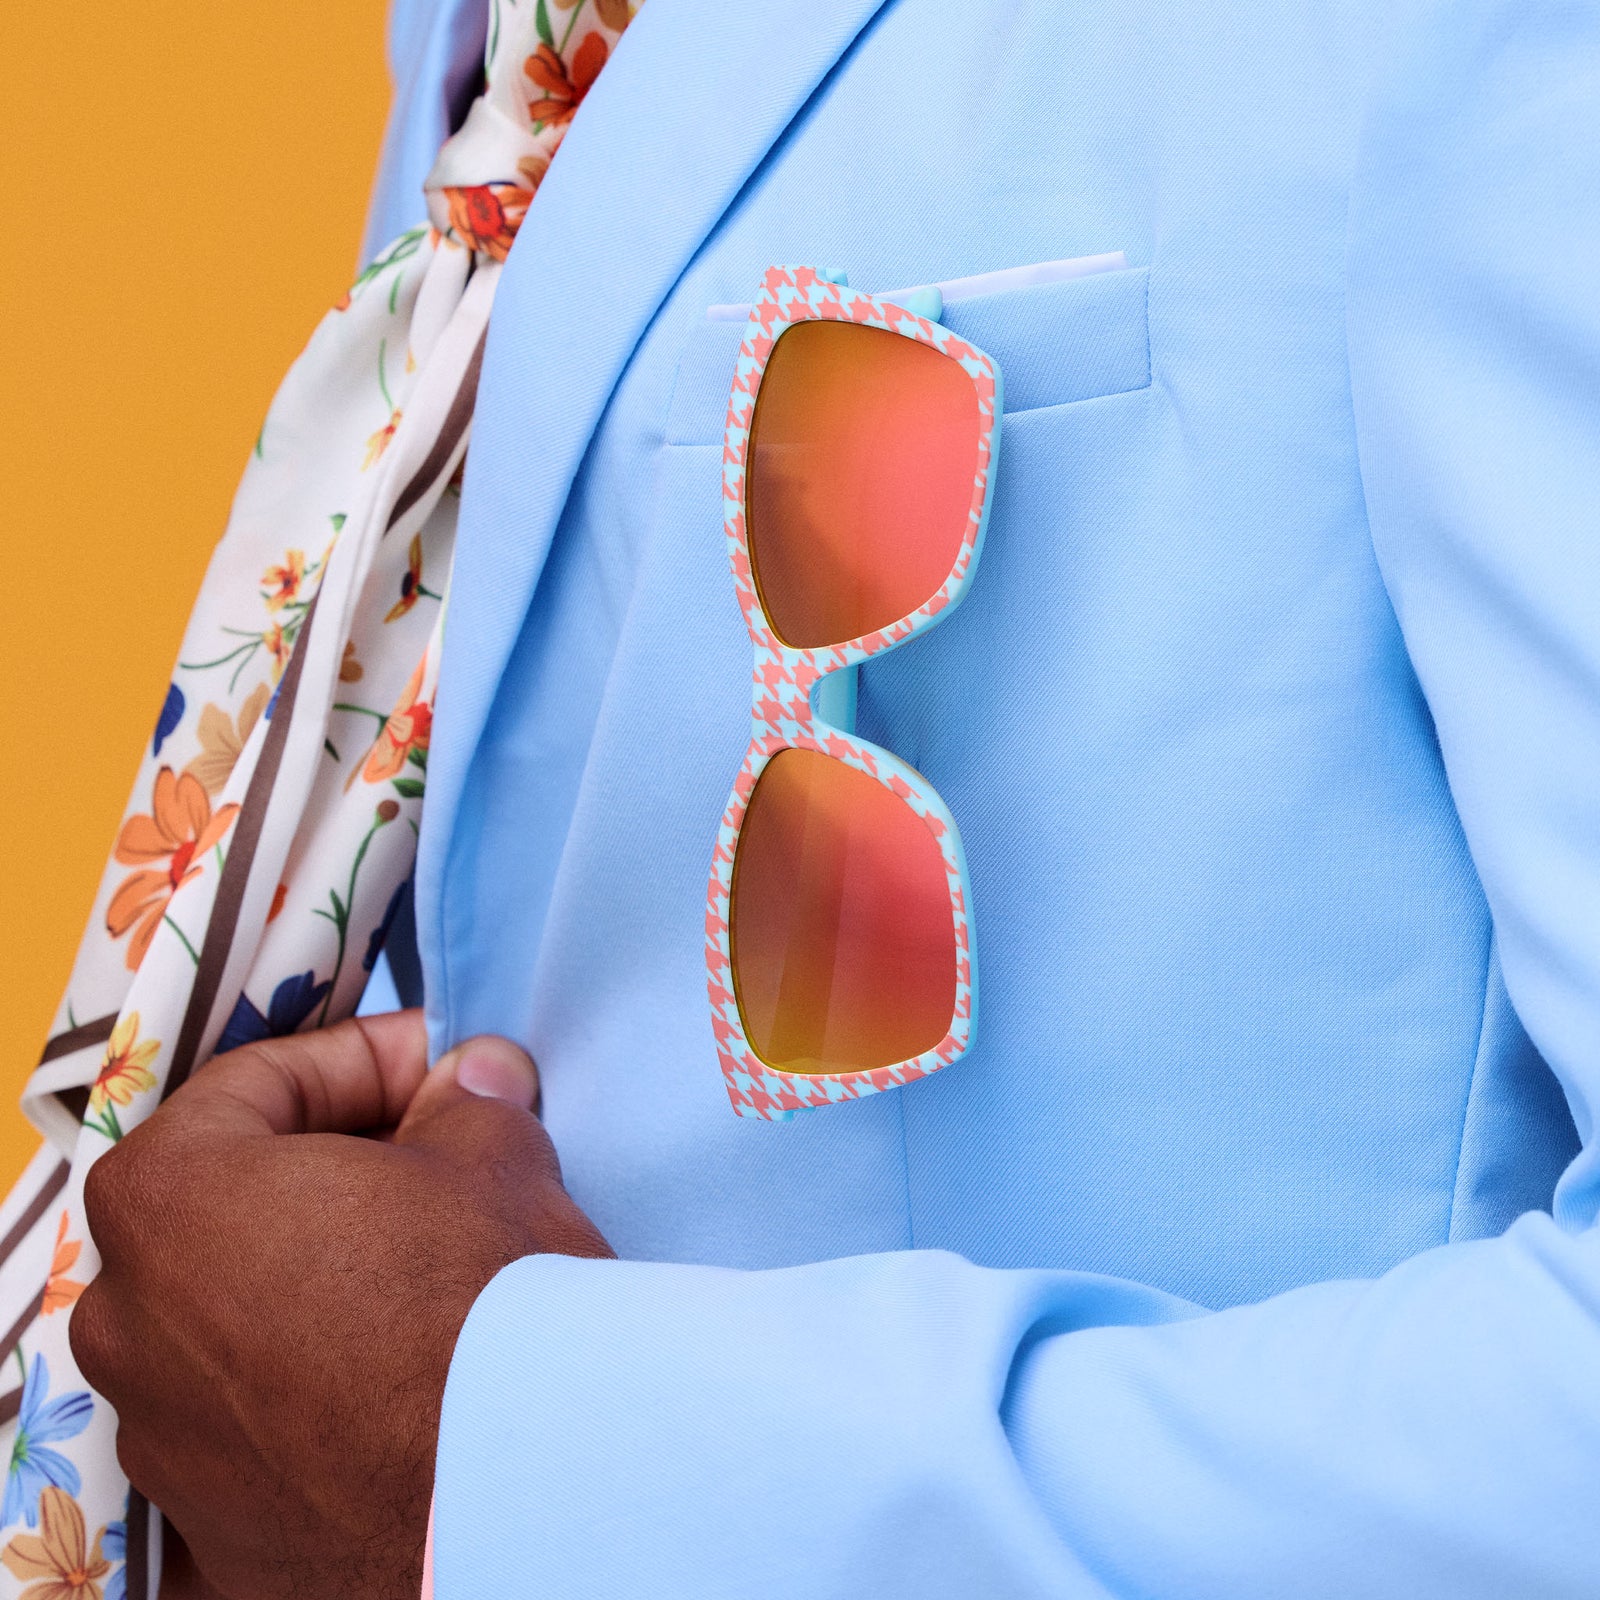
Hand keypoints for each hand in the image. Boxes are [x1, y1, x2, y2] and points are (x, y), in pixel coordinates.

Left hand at [69, 1009, 611, 1599]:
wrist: (516, 1483)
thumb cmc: (478, 1291)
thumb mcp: (491, 1151)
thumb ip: (465, 1100)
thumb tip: (473, 1079)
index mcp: (165, 1194)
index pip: (260, 1082)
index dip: (370, 1059)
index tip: (445, 1067)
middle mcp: (126, 1315)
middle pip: (239, 1199)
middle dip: (344, 1164)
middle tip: (446, 1153)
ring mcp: (157, 1431)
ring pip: (243, 1308)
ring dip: (329, 1268)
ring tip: (434, 1262)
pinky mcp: (208, 1521)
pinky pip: (259, 1410)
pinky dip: (322, 1372)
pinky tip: (413, 1363)